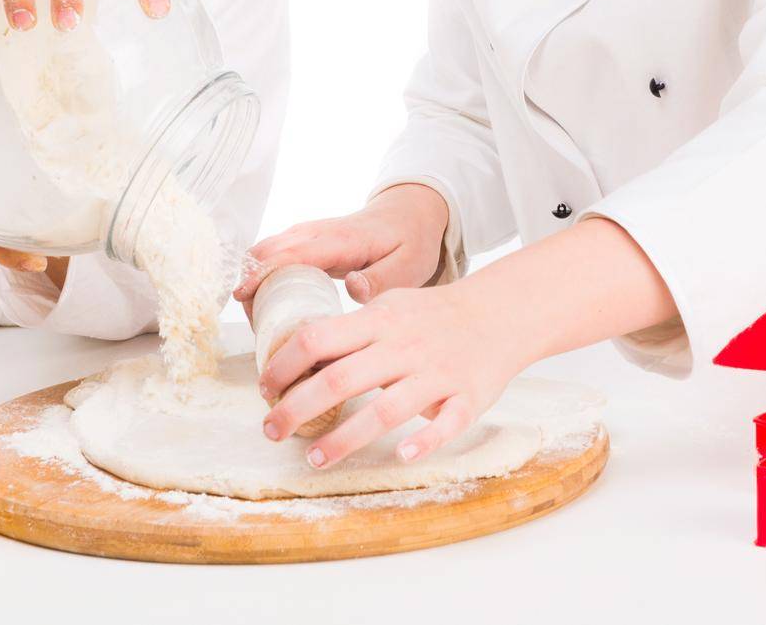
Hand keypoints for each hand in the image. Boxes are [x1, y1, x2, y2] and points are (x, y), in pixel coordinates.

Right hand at [233, 184, 449, 317]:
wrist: (409, 213)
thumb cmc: (410, 242)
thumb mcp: (409, 266)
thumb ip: (382, 280)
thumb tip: (352, 288)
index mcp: (341, 240)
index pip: (291, 253)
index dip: (262, 273)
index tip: (241, 295)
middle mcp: (317, 232)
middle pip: (267, 250)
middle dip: (250, 283)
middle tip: (256, 325)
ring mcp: (308, 233)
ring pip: (265, 250)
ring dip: (253, 279)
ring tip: (259, 320)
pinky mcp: (306, 240)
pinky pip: (273, 253)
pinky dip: (261, 273)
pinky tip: (267, 304)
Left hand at [258, 280, 522, 468]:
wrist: (499, 315)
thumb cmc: (433, 315)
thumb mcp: (389, 306)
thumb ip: (351, 327)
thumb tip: (298, 346)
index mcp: (380, 320)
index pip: (318, 338)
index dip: (284, 364)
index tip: (266, 387)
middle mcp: (403, 346)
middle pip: (341, 378)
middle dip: (297, 407)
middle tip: (271, 430)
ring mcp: (436, 373)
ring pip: (386, 409)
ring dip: (345, 438)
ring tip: (313, 459)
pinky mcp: (466, 398)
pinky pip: (446, 423)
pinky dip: (425, 441)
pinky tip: (402, 456)